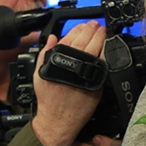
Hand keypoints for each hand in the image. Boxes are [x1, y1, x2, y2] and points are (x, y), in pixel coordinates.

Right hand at [30, 21, 106, 145]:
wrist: (57, 121)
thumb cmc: (49, 100)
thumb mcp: (39, 74)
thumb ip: (45, 53)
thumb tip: (51, 38)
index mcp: (58, 60)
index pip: (71, 37)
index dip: (79, 28)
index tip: (84, 25)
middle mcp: (73, 64)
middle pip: (86, 39)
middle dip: (92, 29)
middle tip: (95, 25)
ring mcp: (87, 72)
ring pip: (97, 48)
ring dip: (101, 37)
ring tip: (102, 32)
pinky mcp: (97, 81)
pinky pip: (104, 63)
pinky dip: (105, 53)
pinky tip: (106, 48)